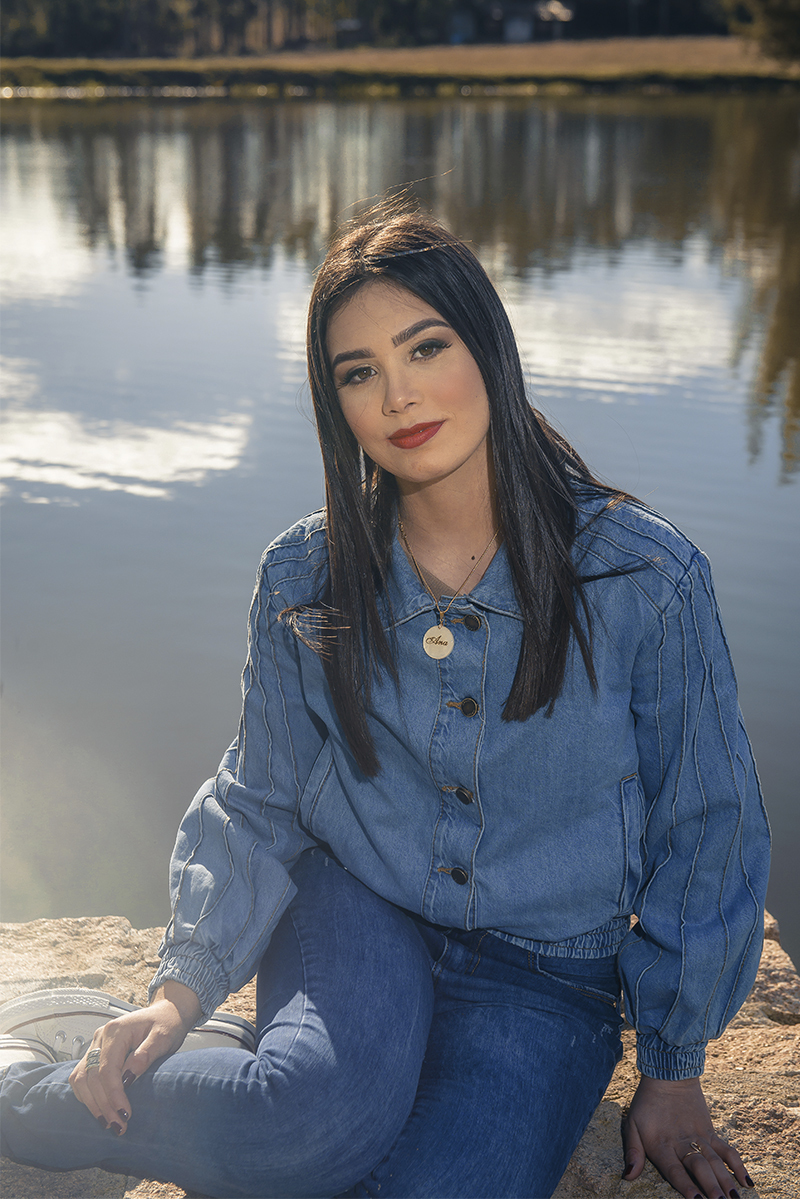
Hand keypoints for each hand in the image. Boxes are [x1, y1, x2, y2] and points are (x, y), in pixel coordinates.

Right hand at [68, 980, 201, 1134]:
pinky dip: (88, 1096)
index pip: (107, 1069)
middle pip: (91, 1077)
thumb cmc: (166, 1023)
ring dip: (92, 1104)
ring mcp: (96, 1045)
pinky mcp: (96, 1054)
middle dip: (104, 1105)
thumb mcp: (163, 1037)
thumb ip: (146, 1054)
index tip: (124, 1114)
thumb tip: (129, 1076)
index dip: (113, 1095)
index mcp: (116, 1031)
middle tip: (118, 1125)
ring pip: (81, 1079)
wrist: (166, 1014)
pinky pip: (82, 1078)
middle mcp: (101, 1037)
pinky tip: (100, 1109)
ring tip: (108, 1123)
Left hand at [622, 1076, 751, 1198]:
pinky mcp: (710, 1132)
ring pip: (715, 1161)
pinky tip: (747, 1181)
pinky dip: (737, 1164)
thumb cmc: (647, 1103)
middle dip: (710, 1187)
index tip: (696, 1199)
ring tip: (734, 1198)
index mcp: (661, 1145)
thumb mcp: (632, 1125)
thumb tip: (627, 1176)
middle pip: (699, 1168)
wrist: (669, 1075)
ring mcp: (699, 1138)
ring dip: (725, 1181)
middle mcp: (682, 1144)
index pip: (674, 1170)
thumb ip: (633, 1152)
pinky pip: (726, 1150)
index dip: (685, 1185)